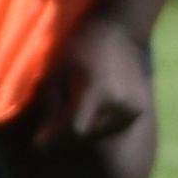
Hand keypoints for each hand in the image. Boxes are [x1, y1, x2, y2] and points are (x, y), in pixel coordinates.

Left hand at [26, 16, 155, 145]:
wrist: (118, 33)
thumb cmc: (78, 49)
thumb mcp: (55, 74)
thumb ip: (50, 109)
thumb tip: (42, 145)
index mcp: (96, 90)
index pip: (75, 129)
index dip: (54, 136)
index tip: (39, 138)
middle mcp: (120, 102)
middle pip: (84, 135)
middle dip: (65, 130)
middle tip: (60, 106)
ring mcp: (133, 108)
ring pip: (96, 134)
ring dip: (82, 127)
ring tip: (78, 102)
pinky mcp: (138, 112)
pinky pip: (109, 129)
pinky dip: (96, 123)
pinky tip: (94, 103)